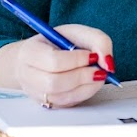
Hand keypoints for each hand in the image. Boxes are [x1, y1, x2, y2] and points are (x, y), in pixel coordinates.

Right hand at [0, 23, 114, 107]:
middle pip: (54, 83)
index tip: (93, 56)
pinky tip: (89, 83)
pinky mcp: (47, 104)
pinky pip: (67, 104)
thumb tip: (108, 64)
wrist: (39, 57)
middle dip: (82, 76)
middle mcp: (28, 75)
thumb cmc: (57, 43)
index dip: (77, 60)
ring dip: (86, 87)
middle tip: (99, 70)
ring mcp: (36, 93)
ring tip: (97, 75)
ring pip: (62, 97)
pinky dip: (83, 94)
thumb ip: (98, 41)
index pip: (53, 61)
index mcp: (30, 52)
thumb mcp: (77, 32)